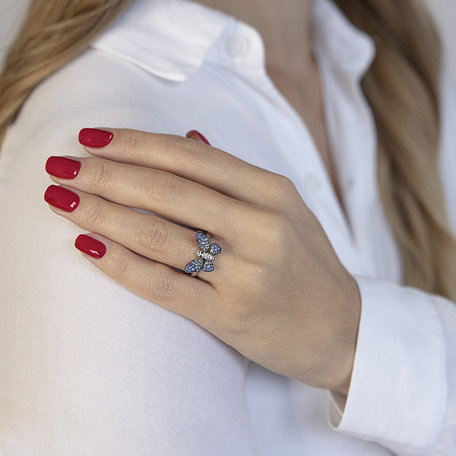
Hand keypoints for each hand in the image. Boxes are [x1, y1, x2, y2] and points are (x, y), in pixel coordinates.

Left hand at [44, 127, 360, 395]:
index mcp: (273, 193)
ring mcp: (247, 273)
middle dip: (107, 175)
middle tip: (62, 167)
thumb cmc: (309, 266)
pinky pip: (164, 285)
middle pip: (169, 191)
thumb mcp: (285, 210)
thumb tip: (186, 140)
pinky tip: (88, 246)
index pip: (191, 157)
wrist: (344, 330)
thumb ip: (235, 177)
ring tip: (62, 200)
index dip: (137, 144)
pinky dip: (121, 264)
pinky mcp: (231, 315)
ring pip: (160, 235)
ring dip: (103, 214)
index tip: (92, 138)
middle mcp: (262, 227)